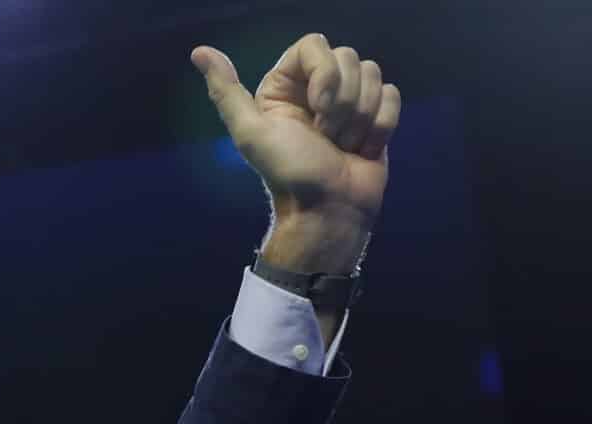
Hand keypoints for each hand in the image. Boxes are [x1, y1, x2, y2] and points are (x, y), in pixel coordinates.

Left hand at [193, 34, 400, 272]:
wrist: (328, 210)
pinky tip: (362, 149)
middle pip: (348, 57)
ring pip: (372, 73)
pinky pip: (391, 94)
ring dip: (359, 118)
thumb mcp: (251, 133)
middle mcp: (316, 88)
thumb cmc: (290, 174)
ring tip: (341, 146)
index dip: (324, 73)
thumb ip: (226, 92)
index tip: (318, 110)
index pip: (315, 44)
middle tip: (326, 137)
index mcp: (285, 85)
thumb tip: (199, 52)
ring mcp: (348, 101)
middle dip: (341, 102)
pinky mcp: (375, 115)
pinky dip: (380, 125)